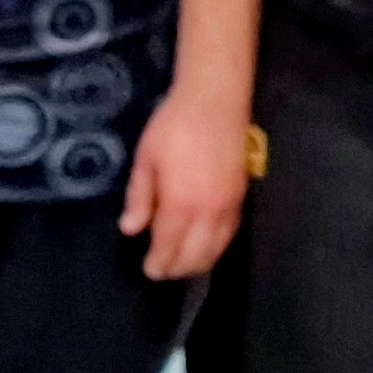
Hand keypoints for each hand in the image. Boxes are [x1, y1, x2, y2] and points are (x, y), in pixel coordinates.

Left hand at [122, 86, 251, 280]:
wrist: (215, 101)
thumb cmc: (173, 126)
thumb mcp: (146, 159)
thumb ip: (140, 198)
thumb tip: (131, 230)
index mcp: (181, 202)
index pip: (169, 245)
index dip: (159, 261)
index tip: (149, 271)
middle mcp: (209, 211)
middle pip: (196, 255)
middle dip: (178, 268)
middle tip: (162, 272)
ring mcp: (229, 205)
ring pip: (216, 249)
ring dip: (198, 263)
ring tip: (181, 266)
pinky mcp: (241, 197)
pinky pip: (230, 234)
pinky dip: (216, 247)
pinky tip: (205, 247)